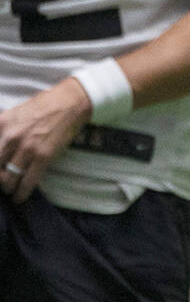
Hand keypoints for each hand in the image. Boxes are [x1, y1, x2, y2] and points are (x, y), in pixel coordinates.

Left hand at [0, 77, 91, 203]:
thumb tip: (0, 147)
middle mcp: (10, 137)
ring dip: (7, 187)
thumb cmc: (43, 106)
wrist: (70, 103)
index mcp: (1, 124)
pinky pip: (27, 182)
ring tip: (10, 189)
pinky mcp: (43, 157)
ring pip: (7, 179)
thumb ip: (3, 130)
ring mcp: (27, 148)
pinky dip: (21, 194)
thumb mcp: (14, 113)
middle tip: (2, 180)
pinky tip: (19, 197)